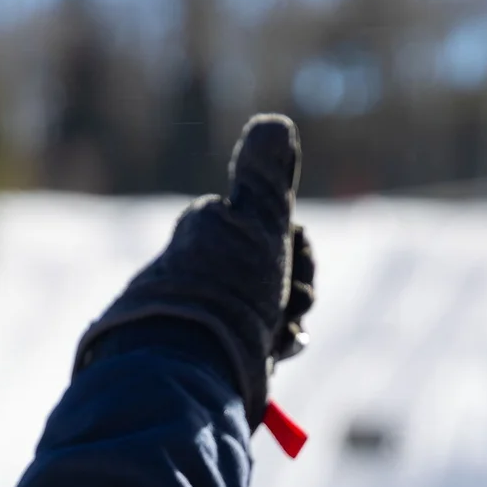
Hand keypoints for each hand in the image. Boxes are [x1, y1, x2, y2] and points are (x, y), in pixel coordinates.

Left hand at [76, 115, 314, 424]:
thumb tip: (273, 123)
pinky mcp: (207, 353)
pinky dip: (270, 349)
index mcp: (211, 231)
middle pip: (277, 274)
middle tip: (288, 305)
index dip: (299, 252)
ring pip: (269, 311)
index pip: (279, 233)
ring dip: (287, 324)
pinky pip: (254, 345)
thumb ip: (266, 174)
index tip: (293, 264)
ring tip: (277, 336)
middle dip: (296, 290)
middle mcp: (203, 267)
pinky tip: (269, 355)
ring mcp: (206, 312)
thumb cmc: (227, 290)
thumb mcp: (257, 220)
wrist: (187, 364)